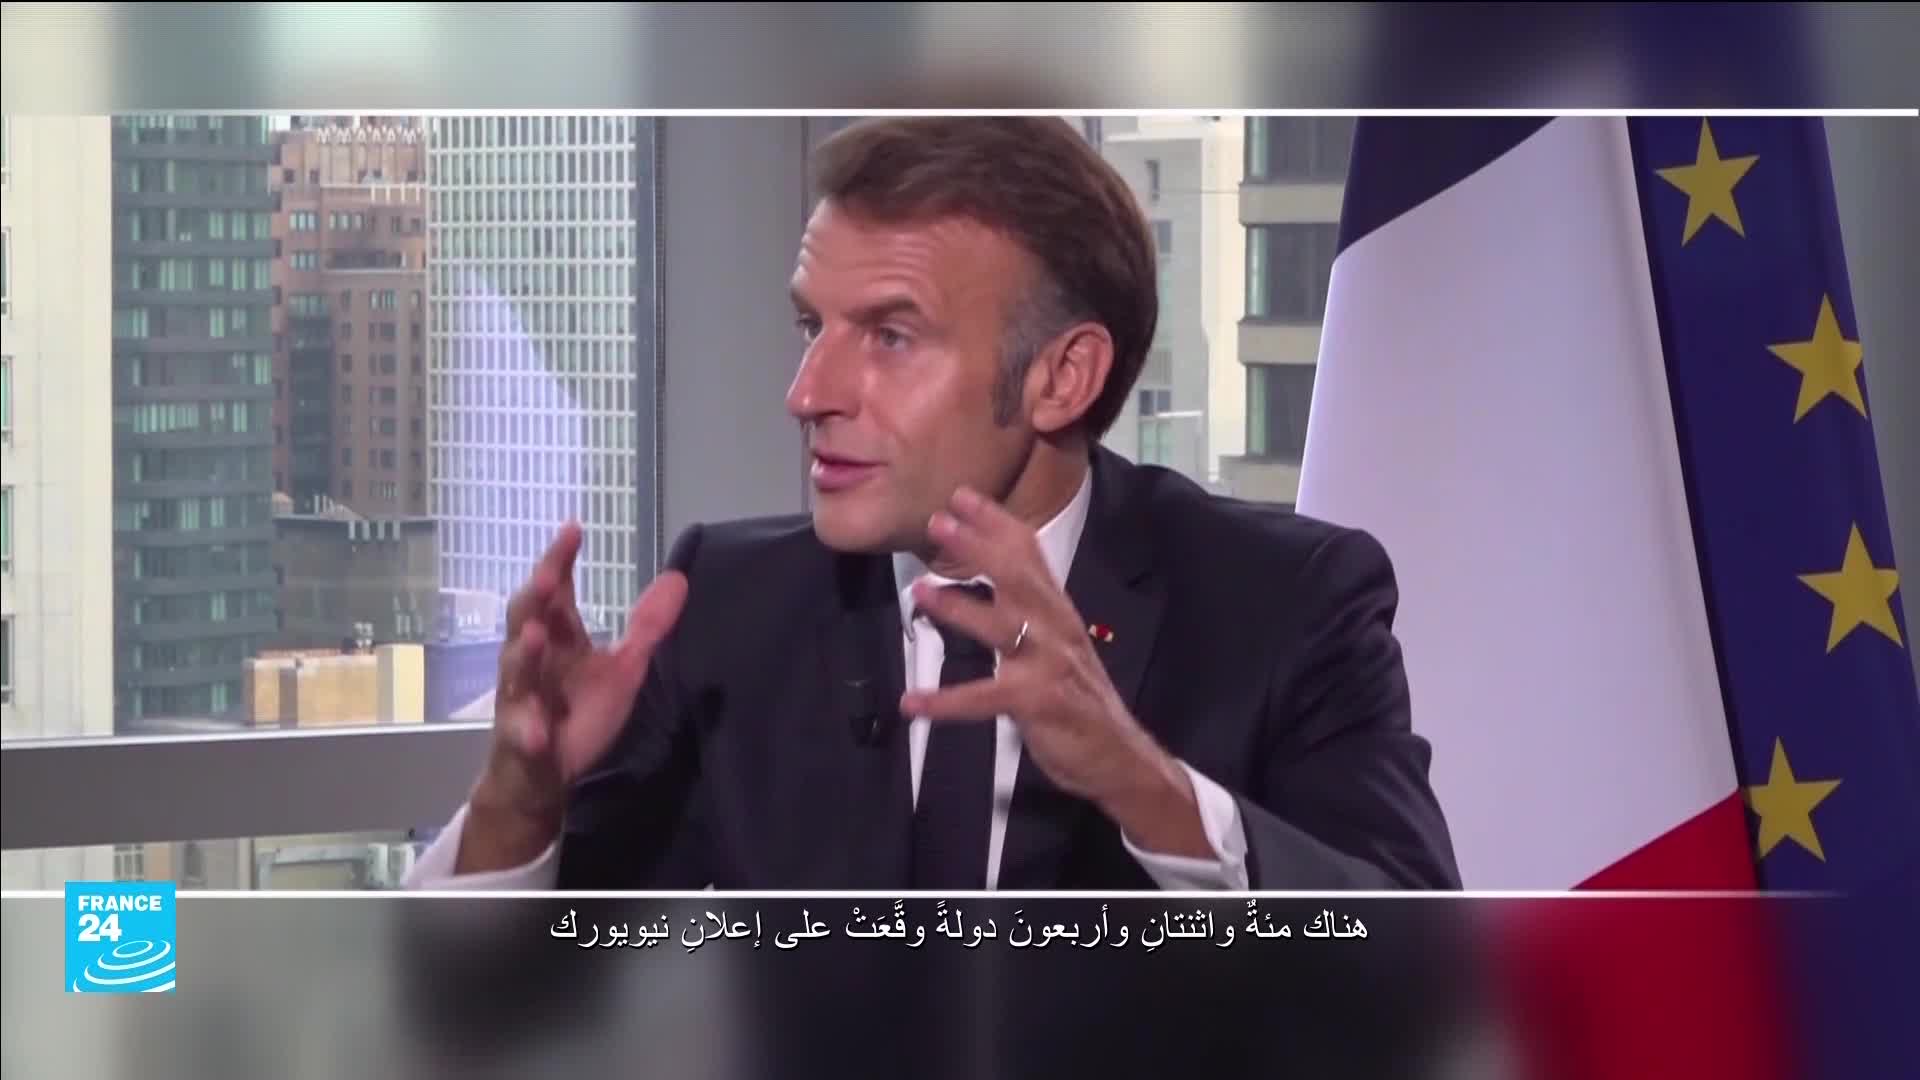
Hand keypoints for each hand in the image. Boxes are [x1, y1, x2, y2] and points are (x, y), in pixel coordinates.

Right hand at [459, 522, 687, 872]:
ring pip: (516, 672)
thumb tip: (678, 578)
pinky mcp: (520, 743)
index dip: (559, 560)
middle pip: (526, 620)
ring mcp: (521, 701)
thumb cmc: (577, 714)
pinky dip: (528, 731)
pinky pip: (521, 735)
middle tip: (546, 575)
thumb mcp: (622, 668)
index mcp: (557, 640)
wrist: (540, 777)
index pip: (554, 592)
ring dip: (525, 654)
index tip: (573, 529)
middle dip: (533, 598)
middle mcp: (533, 662)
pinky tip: (539, 732)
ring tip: (536, 636)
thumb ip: (646, 627)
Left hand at [900, 487, 1208, 857]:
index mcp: (1057, 611)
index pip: (1029, 554)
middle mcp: (1055, 628)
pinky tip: (913, 702)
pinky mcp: (1038, 703)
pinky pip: (984, 699)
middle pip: (1017, 577)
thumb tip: (993, 577)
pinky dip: (946, 702)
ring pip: (1002, 627)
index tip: (963, 496)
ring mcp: (1048, 664)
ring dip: (958, 608)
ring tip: (920, 592)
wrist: (1119, 756)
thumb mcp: (1058, 644)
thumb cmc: (1079, 699)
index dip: (997, 523)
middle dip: (978, 546)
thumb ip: (1030, 611)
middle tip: (940, 521)